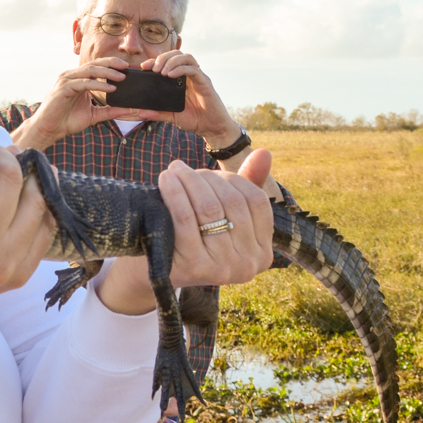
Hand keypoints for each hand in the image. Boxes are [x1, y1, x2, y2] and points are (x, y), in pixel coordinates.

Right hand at [10, 57, 135, 149]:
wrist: (49, 130)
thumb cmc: (67, 121)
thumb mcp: (93, 115)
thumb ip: (109, 111)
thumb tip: (128, 110)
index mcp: (78, 79)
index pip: (97, 67)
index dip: (112, 65)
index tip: (127, 68)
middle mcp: (72, 76)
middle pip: (94, 64)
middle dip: (111, 64)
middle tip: (127, 67)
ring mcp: (66, 81)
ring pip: (90, 71)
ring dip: (107, 73)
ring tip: (121, 77)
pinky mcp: (63, 88)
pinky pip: (83, 83)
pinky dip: (97, 85)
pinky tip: (110, 89)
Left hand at [96, 150, 273, 314]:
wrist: (158, 270)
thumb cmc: (196, 237)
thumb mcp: (224, 215)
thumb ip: (248, 185)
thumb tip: (264, 152)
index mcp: (263, 253)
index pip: (257, 201)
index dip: (233, 179)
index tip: (210, 173)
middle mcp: (248, 266)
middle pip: (232, 202)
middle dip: (207, 179)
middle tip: (183, 169)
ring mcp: (222, 269)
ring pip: (209, 209)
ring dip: (189, 181)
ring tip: (174, 170)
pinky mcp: (193, 267)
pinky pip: (186, 219)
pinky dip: (175, 194)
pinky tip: (166, 180)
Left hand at [134, 51, 239, 149]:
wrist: (212, 128)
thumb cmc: (195, 120)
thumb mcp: (172, 117)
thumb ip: (157, 113)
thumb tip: (140, 112)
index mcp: (180, 80)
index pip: (168, 62)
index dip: (155, 61)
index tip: (144, 67)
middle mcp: (189, 75)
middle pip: (177, 54)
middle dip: (163, 57)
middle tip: (153, 68)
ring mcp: (198, 78)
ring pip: (186, 57)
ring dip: (172, 61)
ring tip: (162, 72)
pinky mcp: (205, 82)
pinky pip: (193, 70)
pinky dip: (181, 69)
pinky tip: (171, 75)